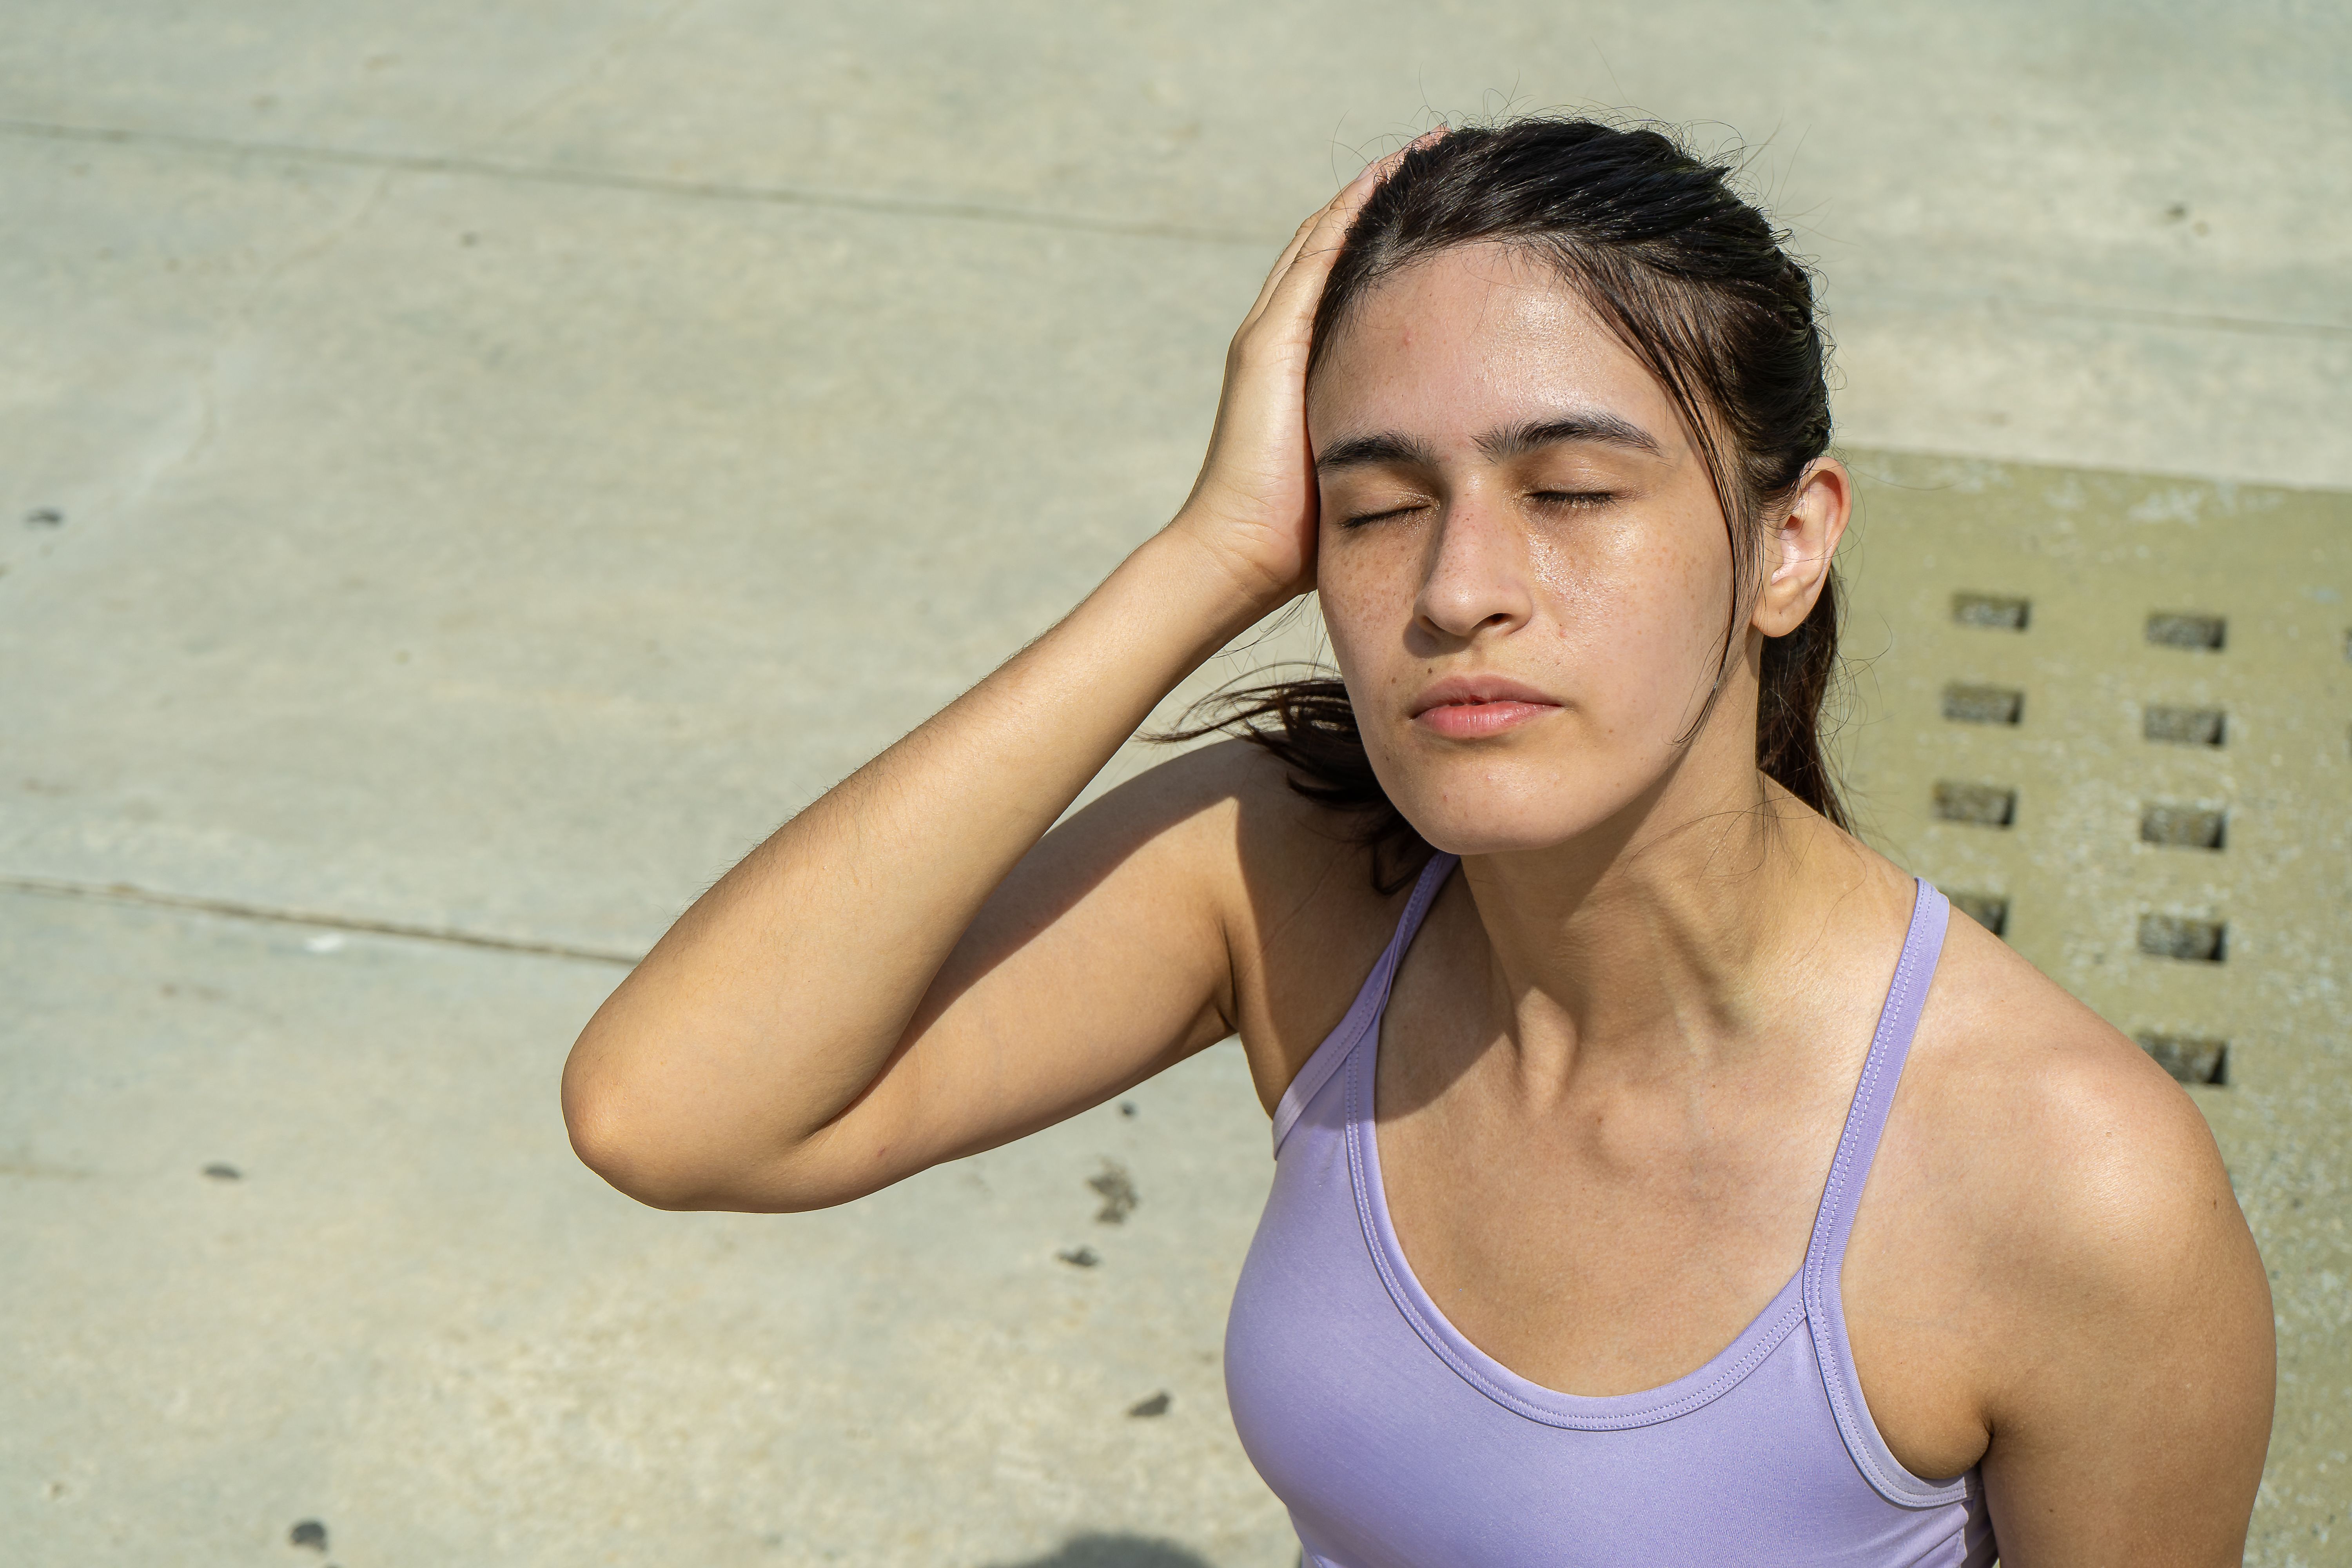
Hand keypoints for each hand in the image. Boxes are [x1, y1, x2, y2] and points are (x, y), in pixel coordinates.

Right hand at [1168, 131, 1440, 612]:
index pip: (1346, 280)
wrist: (1241, 556)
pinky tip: (1388, 182)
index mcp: (1301, 365)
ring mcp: (1268, 335)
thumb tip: (1452, 432)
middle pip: (1334, 245)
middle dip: (1381, 198)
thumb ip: (1387, 431)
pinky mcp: (1267, 345)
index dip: (1386, 235)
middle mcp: (1280, 338)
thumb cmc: (1304, 534)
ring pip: (1324, 239)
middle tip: (1435, 153)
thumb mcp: (1360, 462)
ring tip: (1421, 152)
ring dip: (1370, 193)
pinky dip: (1349, 217)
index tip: (1440, 203)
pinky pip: (1314, 261)